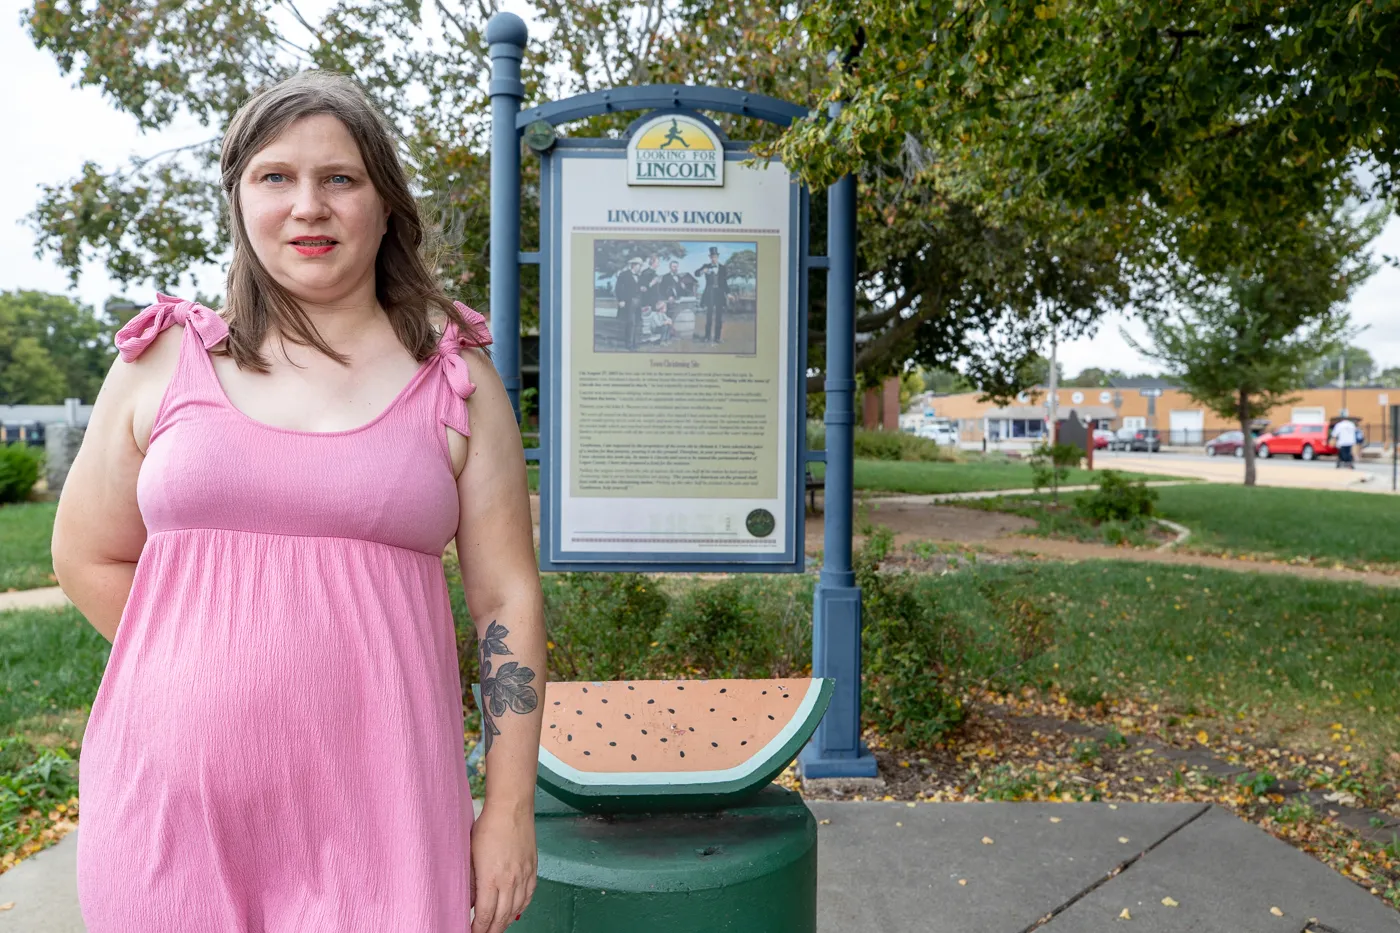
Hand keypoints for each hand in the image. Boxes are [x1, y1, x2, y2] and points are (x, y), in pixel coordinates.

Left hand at [470, 803, 537, 932]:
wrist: (512, 808)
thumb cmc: (488, 826)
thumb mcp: (471, 854)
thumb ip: (471, 881)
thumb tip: (470, 900)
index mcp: (491, 878)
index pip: (485, 914)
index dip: (478, 928)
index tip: (472, 932)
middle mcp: (510, 880)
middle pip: (502, 916)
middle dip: (492, 930)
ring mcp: (524, 875)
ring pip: (517, 909)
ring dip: (506, 921)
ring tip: (498, 927)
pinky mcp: (532, 868)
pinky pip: (529, 895)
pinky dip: (522, 907)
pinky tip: (516, 911)